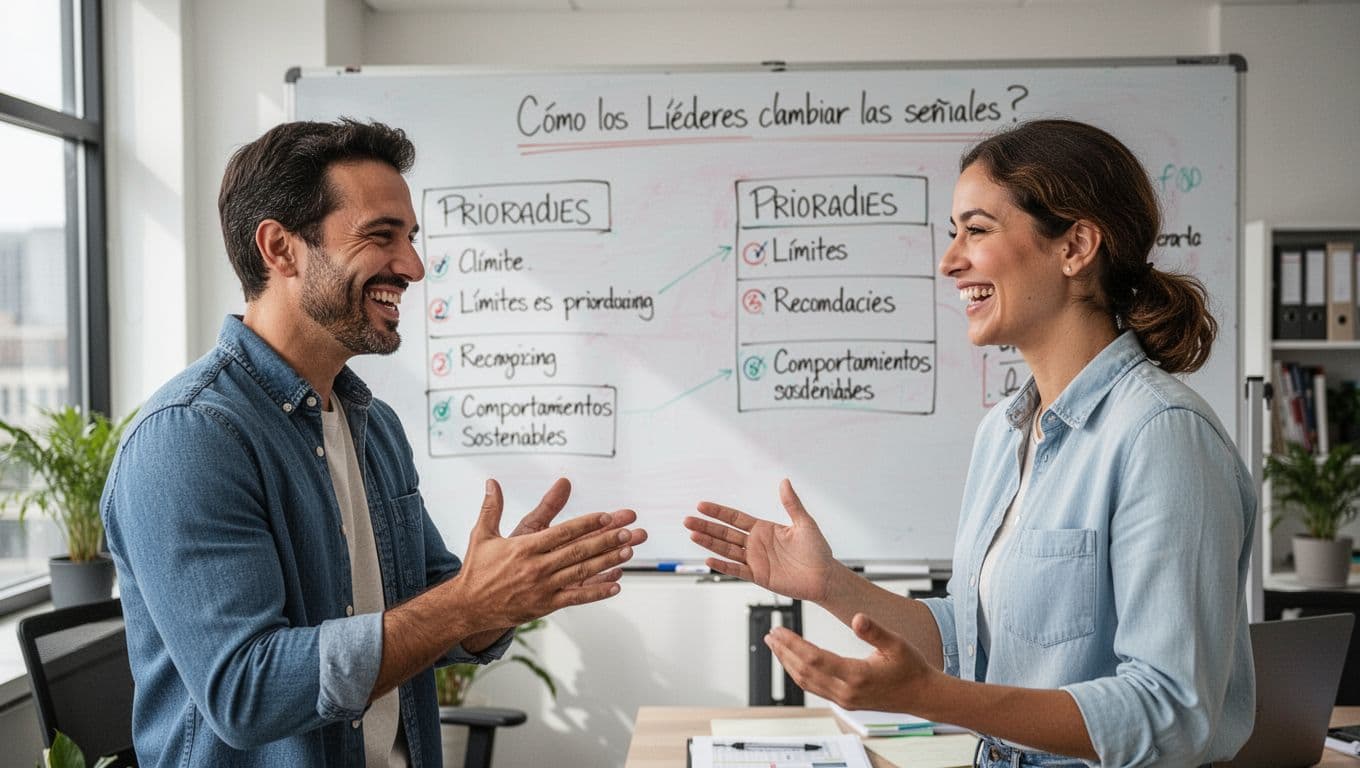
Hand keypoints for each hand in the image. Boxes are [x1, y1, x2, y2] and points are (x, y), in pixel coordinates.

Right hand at [456, 479, 639, 627]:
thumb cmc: (477, 569)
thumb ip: (492, 507)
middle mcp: (536, 567)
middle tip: (630, 531)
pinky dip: (596, 591)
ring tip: (629, 551)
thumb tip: (491, 481)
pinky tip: (616, 584)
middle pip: (578, 551)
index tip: (607, 515)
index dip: (586, 524)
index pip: (562, 532)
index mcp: (524, 547)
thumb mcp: (482, 534)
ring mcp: (542, 588)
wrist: (467, 607)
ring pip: (581, 572)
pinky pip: (575, 597)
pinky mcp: (545, 606)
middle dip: (606, 540)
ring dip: (607, 562)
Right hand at [684, 479, 835, 601]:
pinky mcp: (758, 576)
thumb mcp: (804, 523)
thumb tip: (784, 481)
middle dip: (706, 526)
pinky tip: (709, 559)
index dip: (718, 512)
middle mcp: (756, 543)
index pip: (735, 518)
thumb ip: (791, 504)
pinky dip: (723, 565)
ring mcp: (755, 560)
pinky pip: (737, 570)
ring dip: (709, 543)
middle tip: (687, 519)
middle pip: (725, 533)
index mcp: (764, 529)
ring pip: (726, 550)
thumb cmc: (817, 550)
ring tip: (692, 534)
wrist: (824, 576)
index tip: (701, 505)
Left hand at [765, 612, 937, 712]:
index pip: (814, 659)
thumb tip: (857, 618)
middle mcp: (847, 692)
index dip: (793, 644)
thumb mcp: (897, 643)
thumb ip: (874, 631)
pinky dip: (800, 675)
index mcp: (857, 675)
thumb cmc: (911, 668)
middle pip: (804, 672)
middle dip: (784, 653)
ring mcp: (844, 700)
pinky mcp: (845, 702)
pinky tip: (794, 663)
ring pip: (806, 683)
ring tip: (775, 647)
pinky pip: (815, 689)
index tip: (779, 630)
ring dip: (788, 664)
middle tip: (770, 635)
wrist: (922, 695)